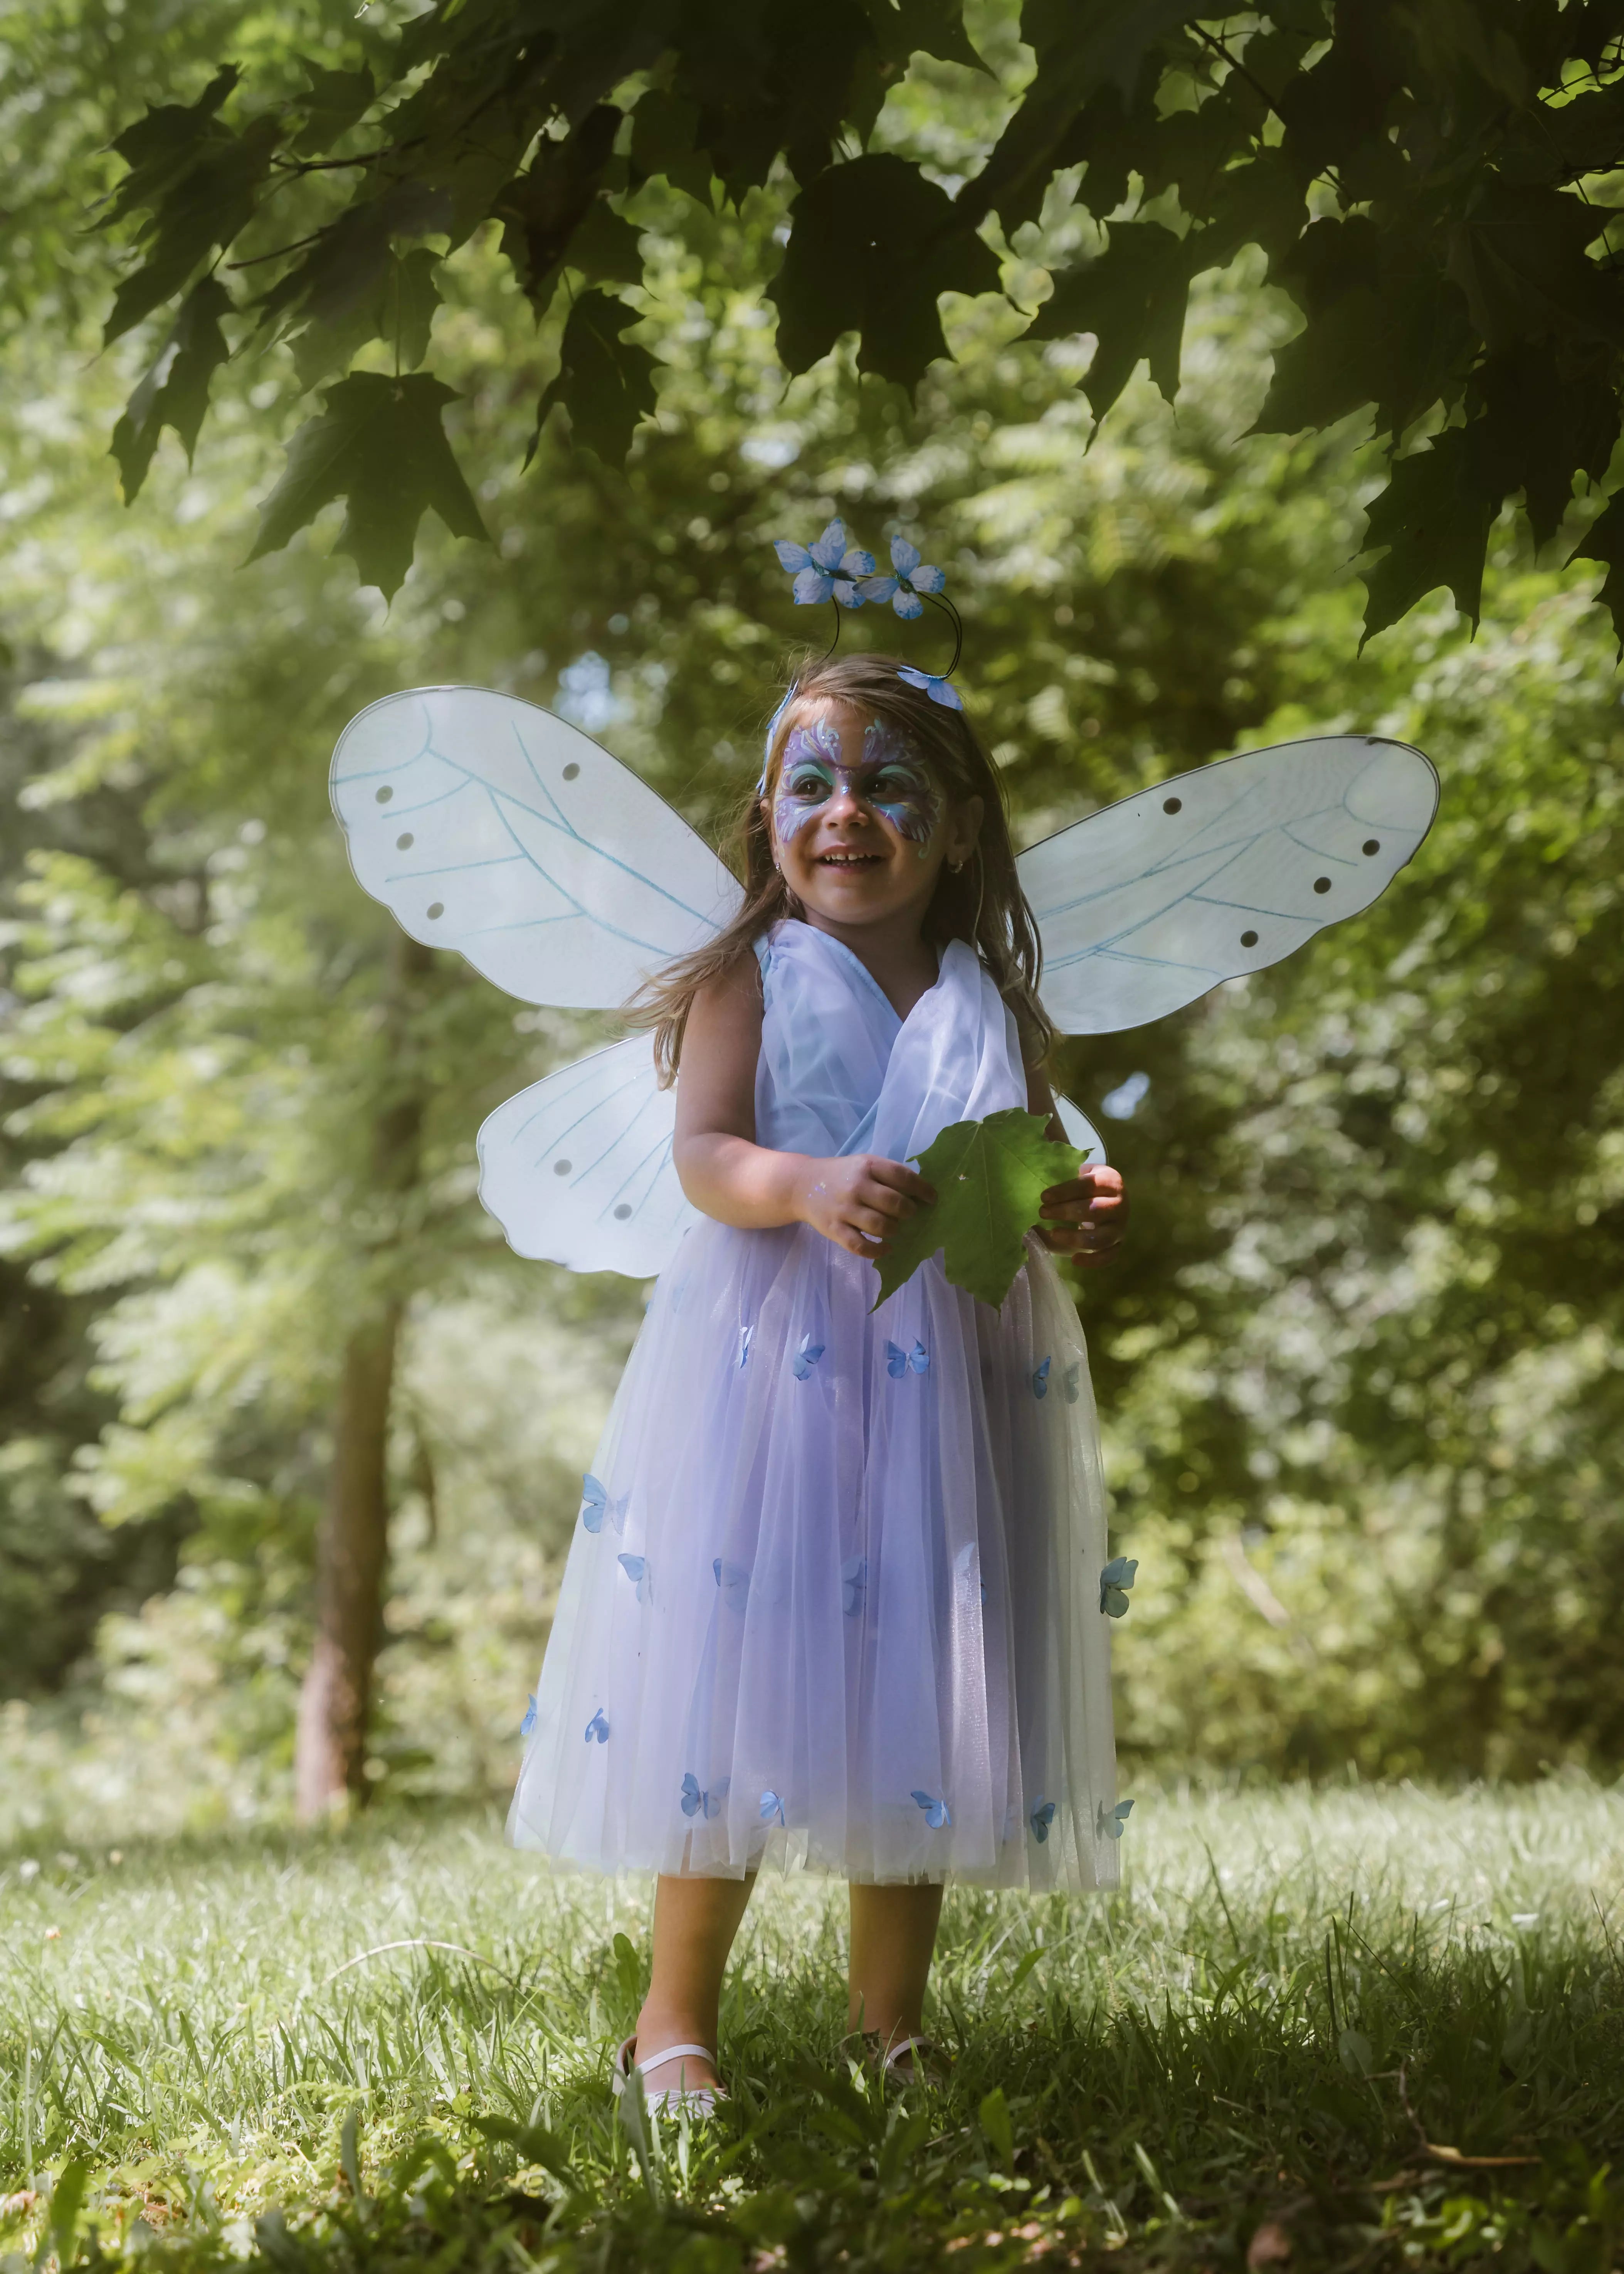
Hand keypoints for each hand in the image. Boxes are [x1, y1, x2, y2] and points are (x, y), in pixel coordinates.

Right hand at [797, 1153, 934, 1260]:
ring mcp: (844, 1209)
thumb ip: (888, 1175)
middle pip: (894, 1204)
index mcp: (867, 1166)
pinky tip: (886, 1248)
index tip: (932, 1199)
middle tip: (909, 1214)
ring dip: (894, 1230)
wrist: (802, 1184)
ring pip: (881, 1226)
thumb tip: (920, 1194)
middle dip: (909, 1212)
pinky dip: (878, 1250)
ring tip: (894, 1229)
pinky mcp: (834, 1229)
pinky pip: (861, 1246)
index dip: (923, 1189)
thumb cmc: (842, 1175)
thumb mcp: (863, 1164)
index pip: (903, 1177)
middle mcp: (856, 1186)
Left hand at [1036, 1165, 1126, 1266]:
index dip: (1064, 1192)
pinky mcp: (1119, 1244)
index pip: (1088, 1186)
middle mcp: (1120, 1206)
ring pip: (1100, 1237)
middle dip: (1065, 1212)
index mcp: (1111, 1184)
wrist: (1114, 1198)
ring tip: (1053, 1233)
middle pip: (1094, 1210)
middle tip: (1043, 1212)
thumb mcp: (1079, 1186)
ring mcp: (1120, 1227)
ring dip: (1074, 1237)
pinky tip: (1074, 1260)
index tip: (1044, 1197)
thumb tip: (1033, 1229)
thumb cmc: (1090, 1191)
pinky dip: (1092, 1261)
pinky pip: (1108, 1257)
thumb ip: (1061, 1198)